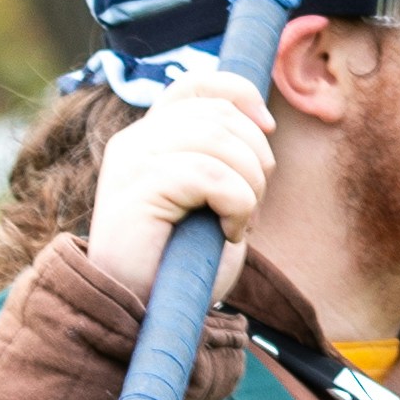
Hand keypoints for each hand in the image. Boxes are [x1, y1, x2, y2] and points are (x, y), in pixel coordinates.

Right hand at [83, 69, 270, 298]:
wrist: (142, 315)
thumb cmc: (180, 264)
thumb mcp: (207, 201)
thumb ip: (221, 157)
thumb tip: (261, 122)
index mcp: (149, 137)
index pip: (195, 84)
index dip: (240, 94)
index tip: (267, 128)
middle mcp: (135, 141)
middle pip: (219, 114)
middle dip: (256, 157)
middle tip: (252, 206)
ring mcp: (132, 163)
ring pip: (218, 140)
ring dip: (250, 184)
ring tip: (240, 222)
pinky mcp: (137, 190)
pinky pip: (210, 175)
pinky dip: (237, 205)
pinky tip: (229, 234)